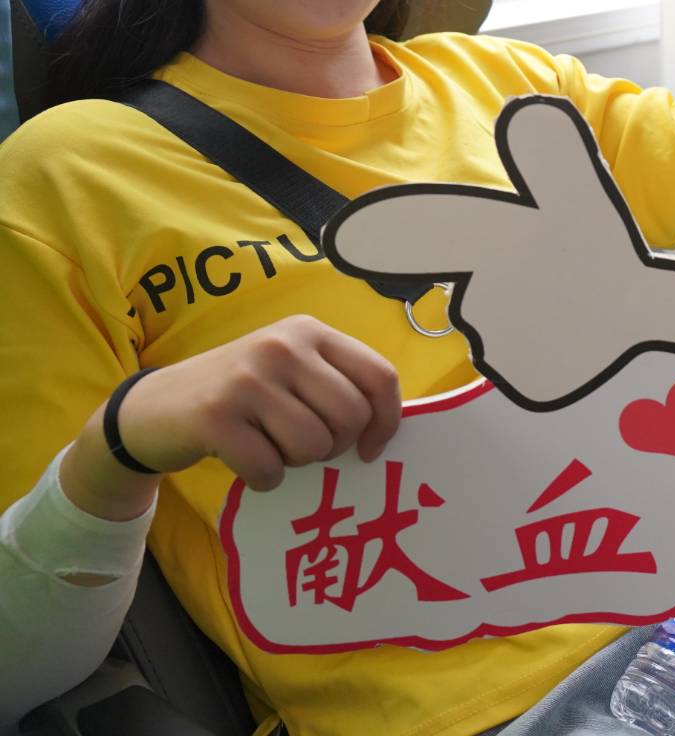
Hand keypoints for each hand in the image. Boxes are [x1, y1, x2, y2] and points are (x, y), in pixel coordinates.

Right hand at [107, 316, 401, 492]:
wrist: (152, 407)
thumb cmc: (239, 394)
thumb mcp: (290, 371)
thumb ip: (336, 385)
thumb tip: (384, 430)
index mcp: (310, 332)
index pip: (379, 376)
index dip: (386, 420)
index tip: (370, 448)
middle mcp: (282, 346)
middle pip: (351, 416)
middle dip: (334, 446)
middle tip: (302, 445)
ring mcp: (248, 379)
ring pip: (313, 445)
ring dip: (295, 461)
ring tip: (269, 445)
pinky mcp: (216, 416)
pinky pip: (270, 469)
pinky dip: (263, 478)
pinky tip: (244, 460)